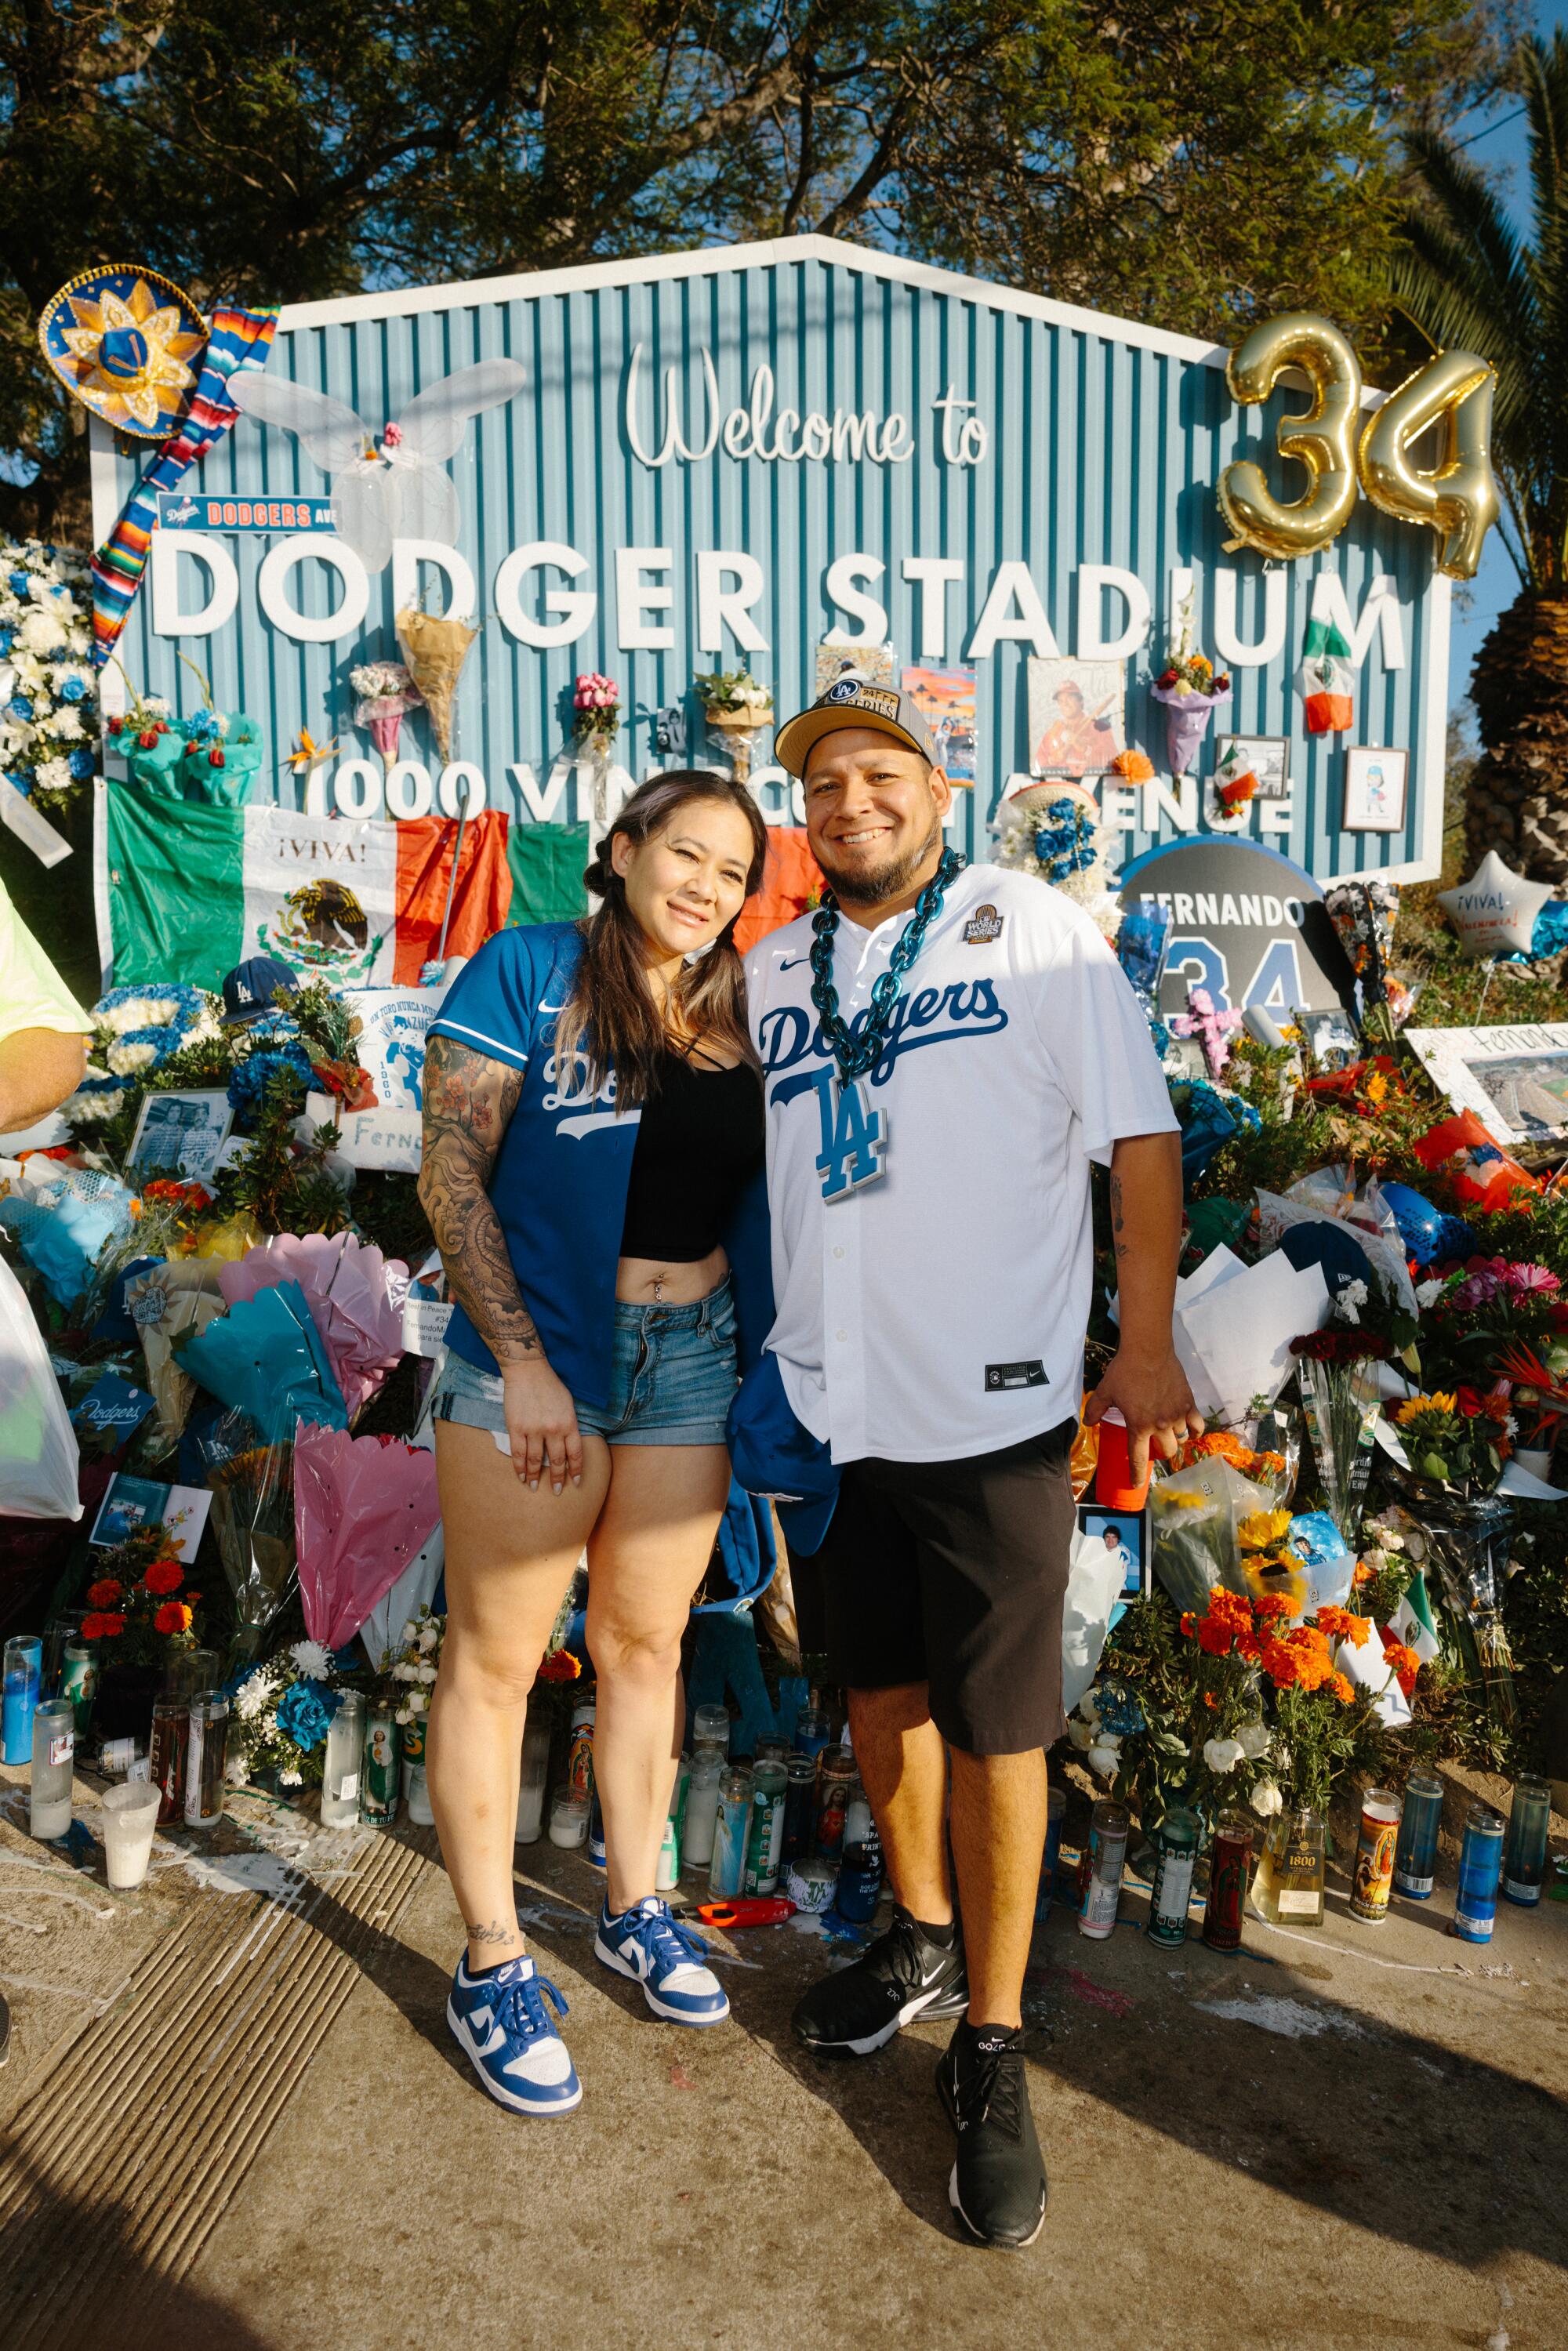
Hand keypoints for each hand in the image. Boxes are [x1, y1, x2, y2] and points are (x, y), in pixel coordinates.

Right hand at [500, 1357, 582, 1494]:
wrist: (528, 1371)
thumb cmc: (550, 1386)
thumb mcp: (568, 1404)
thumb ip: (569, 1425)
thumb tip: (568, 1445)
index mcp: (569, 1423)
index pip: (575, 1454)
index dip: (575, 1470)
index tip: (575, 1482)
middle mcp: (553, 1429)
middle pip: (556, 1461)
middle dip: (557, 1479)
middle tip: (557, 1491)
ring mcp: (534, 1430)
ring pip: (535, 1460)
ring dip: (535, 1477)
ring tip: (535, 1487)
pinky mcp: (516, 1428)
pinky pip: (518, 1454)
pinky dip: (519, 1468)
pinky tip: (521, 1477)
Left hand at [1084, 1347, 1203, 1486]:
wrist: (1149, 1351)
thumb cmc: (1125, 1371)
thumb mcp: (1105, 1391)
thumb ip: (1096, 1409)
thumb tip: (1087, 1423)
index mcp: (1138, 1426)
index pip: (1138, 1459)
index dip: (1137, 1475)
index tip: (1136, 1485)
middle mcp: (1159, 1425)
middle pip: (1166, 1452)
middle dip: (1161, 1453)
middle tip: (1155, 1446)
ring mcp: (1177, 1415)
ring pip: (1181, 1439)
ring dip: (1176, 1440)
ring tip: (1170, 1434)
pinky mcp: (1189, 1403)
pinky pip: (1197, 1425)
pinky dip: (1195, 1431)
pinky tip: (1191, 1430)